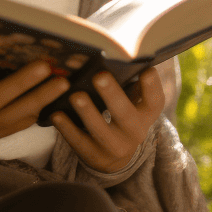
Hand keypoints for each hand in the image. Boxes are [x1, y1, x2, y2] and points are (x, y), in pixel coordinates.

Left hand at [50, 67, 164, 173]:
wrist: (114, 157)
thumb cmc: (121, 114)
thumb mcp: (131, 101)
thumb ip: (129, 82)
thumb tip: (117, 54)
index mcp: (145, 114)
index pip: (155, 101)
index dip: (152, 86)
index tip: (147, 70)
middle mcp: (135, 132)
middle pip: (125, 114)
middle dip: (112, 95)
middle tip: (99, 76)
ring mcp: (114, 147)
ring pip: (101, 130)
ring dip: (88, 113)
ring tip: (76, 95)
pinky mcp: (93, 156)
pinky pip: (79, 142)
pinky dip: (67, 128)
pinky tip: (56, 114)